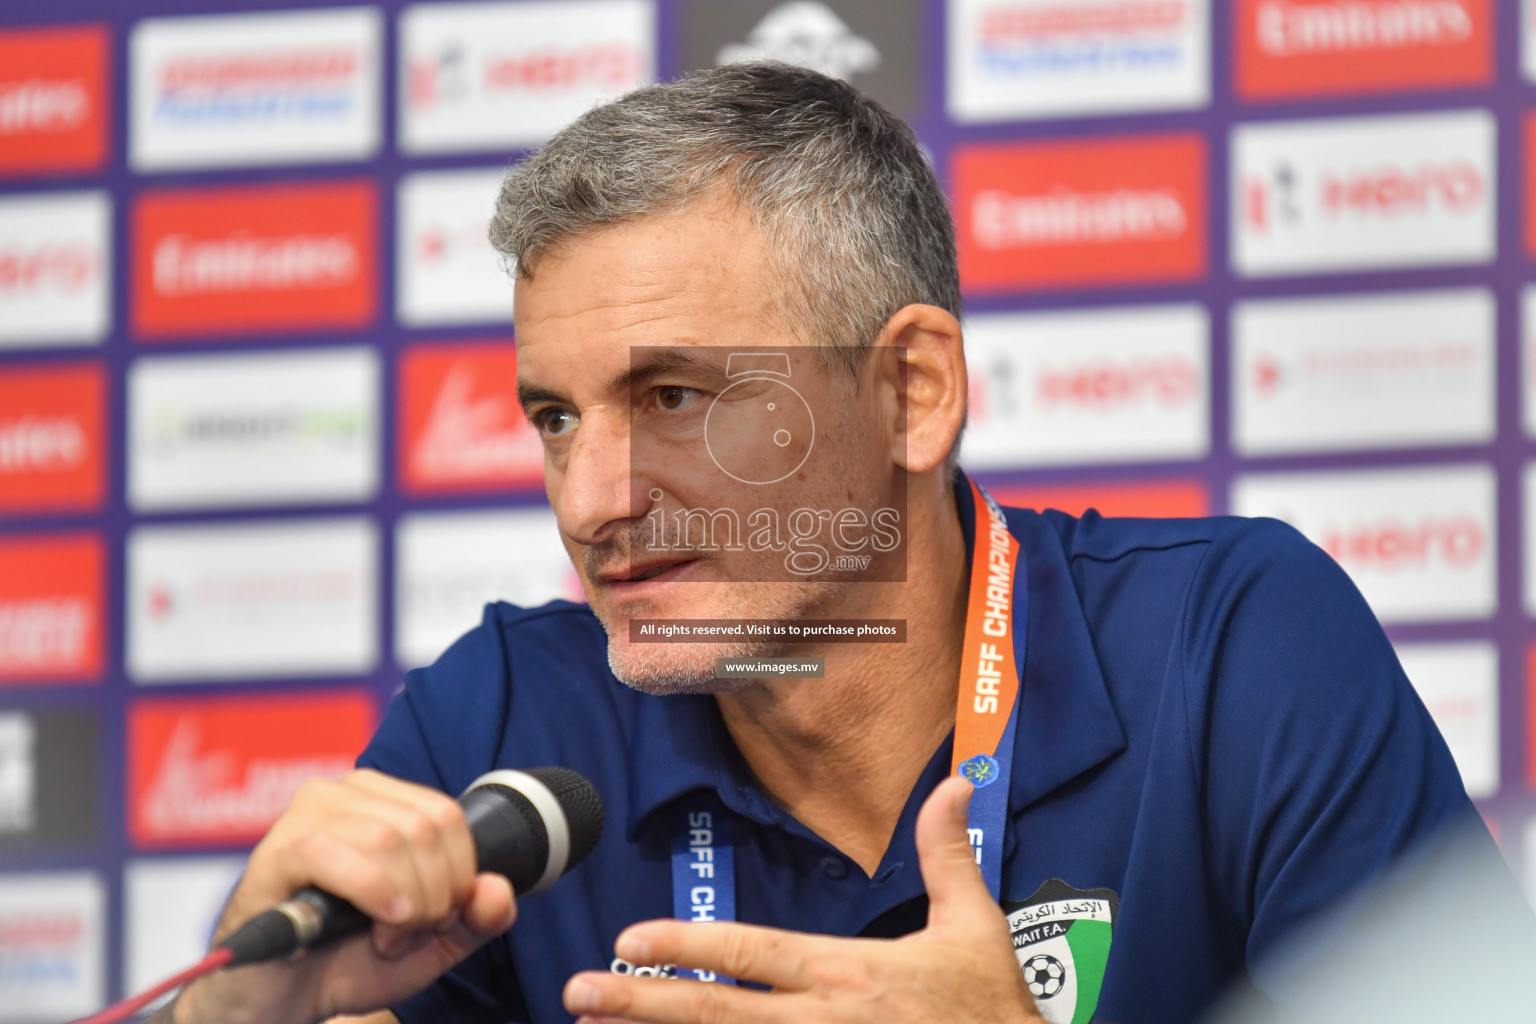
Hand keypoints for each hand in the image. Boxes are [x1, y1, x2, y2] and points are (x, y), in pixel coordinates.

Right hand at [174, 769, 515, 1023]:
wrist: (278, 1003)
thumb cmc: (348, 961)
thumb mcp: (431, 944)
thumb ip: (476, 919)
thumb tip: (498, 887)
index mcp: (382, 800)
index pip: (447, 816)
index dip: (458, 877)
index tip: (437, 920)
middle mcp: (343, 794)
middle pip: (425, 827)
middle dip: (433, 895)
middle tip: (405, 935)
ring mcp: (305, 816)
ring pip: (389, 838)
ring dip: (403, 904)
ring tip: (382, 938)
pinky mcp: (276, 853)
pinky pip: (335, 854)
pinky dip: (372, 892)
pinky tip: (378, 922)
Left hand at [562, 775, 1041, 1023]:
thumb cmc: (994, 1010)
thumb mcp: (976, 926)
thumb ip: (948, 853)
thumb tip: (955, 781)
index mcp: (852, 973)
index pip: (756, 954)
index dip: (689, 944)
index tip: (628, 938)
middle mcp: (827, 1022)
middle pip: (718, 1014)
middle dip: (643, 1002)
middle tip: (577, 993)